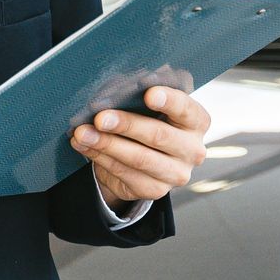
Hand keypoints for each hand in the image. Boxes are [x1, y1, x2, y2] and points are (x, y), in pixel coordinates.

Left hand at [70, 84, 209, 204]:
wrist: (142, 155)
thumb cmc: (147, 118)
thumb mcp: (147, 102)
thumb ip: (139, 92)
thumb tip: (116, 89)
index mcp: (197, 121)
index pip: (187, 109)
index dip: (169, 100)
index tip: (148, 93)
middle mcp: (193, 150)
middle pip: (159, 135)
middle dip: (127, 125)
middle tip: (100, 117)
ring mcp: (177, 174)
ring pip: (139, 158)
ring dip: (107, 144)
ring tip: (83, 133)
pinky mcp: (156, 190)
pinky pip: (124, 173)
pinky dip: (100, 157)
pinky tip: (84, 145)